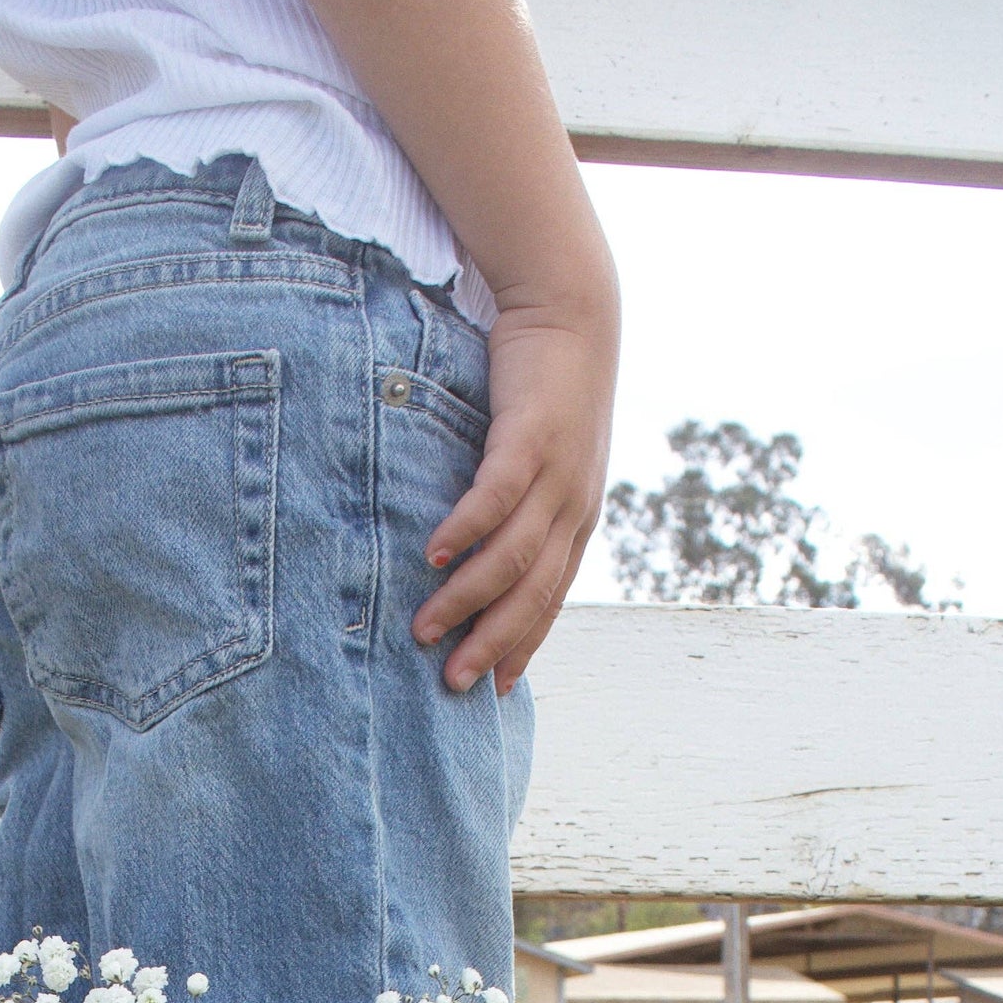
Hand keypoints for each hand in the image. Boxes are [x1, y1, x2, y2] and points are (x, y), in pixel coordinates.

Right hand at [415, 284, 616, 694]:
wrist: (571, 312)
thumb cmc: (545, 388)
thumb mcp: (541, 458)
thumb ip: (519, 505)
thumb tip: (475, 554)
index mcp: (577, 519)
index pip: (550, 599)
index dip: (523, 646)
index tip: (495, 690)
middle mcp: (573, 505)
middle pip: (533, 593)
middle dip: (493, 642)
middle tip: (454, 681)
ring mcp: (557, 473)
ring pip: (513, 556)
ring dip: (468, 598)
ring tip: (425, 628)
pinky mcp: (531, 435)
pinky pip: (497, 497)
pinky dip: (468, 530)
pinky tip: (436, 556)